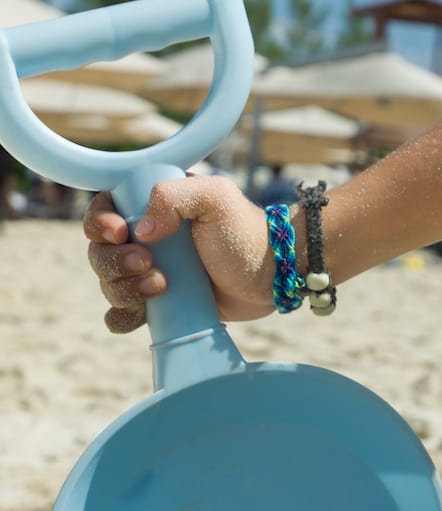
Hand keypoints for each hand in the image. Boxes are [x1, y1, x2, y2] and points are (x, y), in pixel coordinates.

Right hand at [83, 178, 275, 333]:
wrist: (273, 276)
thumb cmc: (247, 232)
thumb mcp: (216, 198)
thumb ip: (173, 195)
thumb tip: (140, 230)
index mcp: (155, 206)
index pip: (105, 208)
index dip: (100, 222)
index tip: (120, 232)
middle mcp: (147, 237)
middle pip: (100, 251)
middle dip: (114, 261)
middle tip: (148, 262)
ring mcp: (150, 271)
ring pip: (109, 283)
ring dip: (123, 288)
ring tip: (162, 285)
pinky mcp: (157, 303)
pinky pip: (120, 313)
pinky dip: (122, 315)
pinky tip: (143, 312)